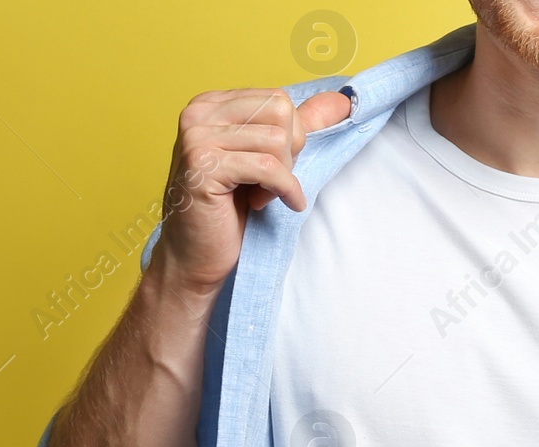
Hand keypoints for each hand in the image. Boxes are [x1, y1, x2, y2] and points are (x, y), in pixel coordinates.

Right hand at [154, 88, 351, 294]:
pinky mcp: (204, 165)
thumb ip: (300, 126)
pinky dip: (282, 190)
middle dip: (290, 152)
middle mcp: (199, 113)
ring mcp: (197, 137)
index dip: (289, 137)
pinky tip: (266, 206)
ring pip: (276, 140)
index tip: (273, 168)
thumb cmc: (229, 213)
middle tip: (271, 182)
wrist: (195, 257)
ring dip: (281, 175)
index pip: (277, 99)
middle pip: (280, 111)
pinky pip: (268, 168)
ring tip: (261, 196)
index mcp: (211, 105)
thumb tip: (342, 101)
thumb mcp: (268, 160)